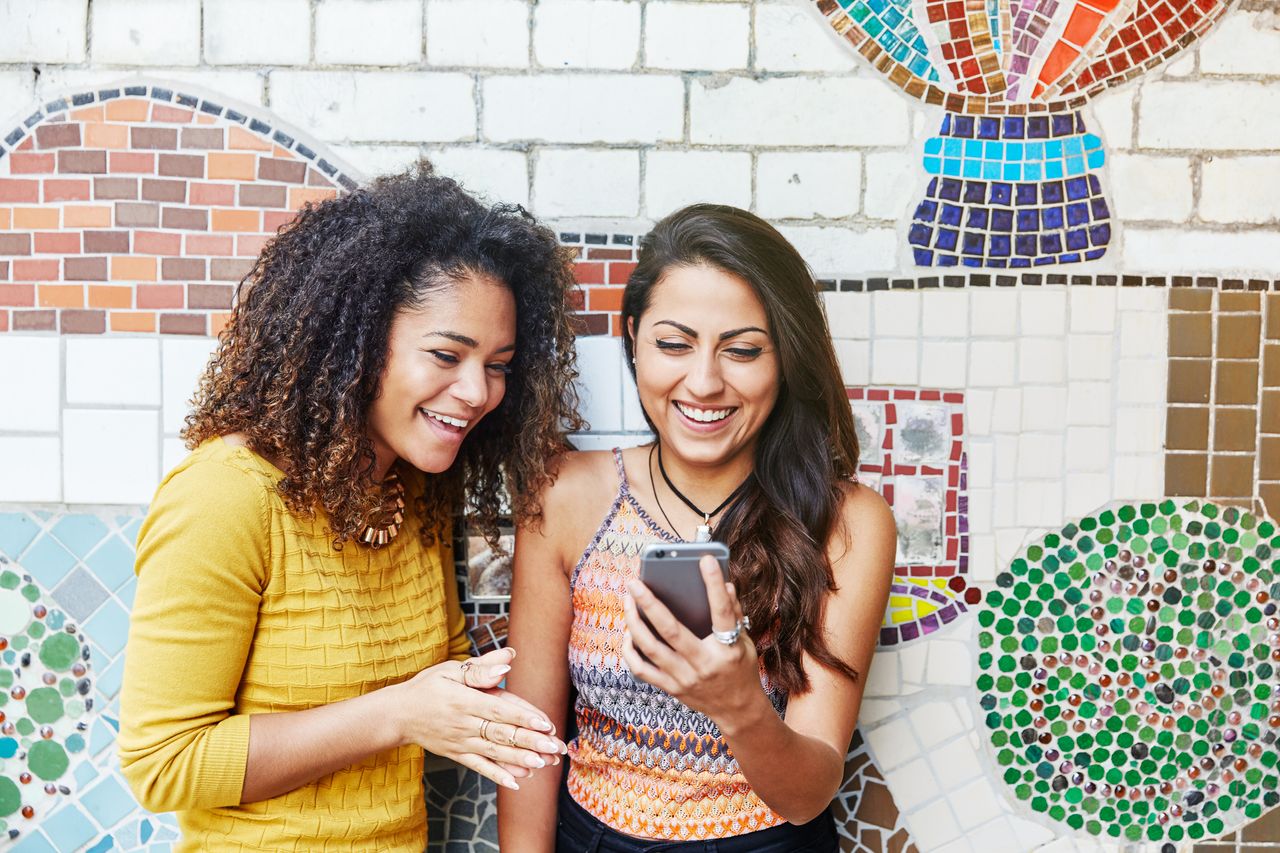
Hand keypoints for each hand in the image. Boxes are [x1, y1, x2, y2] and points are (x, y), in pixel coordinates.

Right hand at [392, 647, 566, 789]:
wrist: (398, 714)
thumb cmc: (428, 686)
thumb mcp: (450, 670)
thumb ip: (480, 667)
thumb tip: (508, 659)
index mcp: (465, 700)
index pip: (499, 709)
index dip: (523, 716)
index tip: (545, 723)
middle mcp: (464, 724)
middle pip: (502, 733)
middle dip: (531, 741)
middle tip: (556, 747)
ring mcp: (461, 742)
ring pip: (495, 752)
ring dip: (521, 760)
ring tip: (544, 764)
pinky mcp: (458, 754)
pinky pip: (480, 767)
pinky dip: (498, 775)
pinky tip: (518, 782)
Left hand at [621, 555, 761, 723]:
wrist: (737, 711)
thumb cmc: (741, 669)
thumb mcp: (745, 641)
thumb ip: (734, 612)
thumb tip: (724, 583)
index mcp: (728, 650)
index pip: (722, 613)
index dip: (714, 585)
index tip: (704, 560)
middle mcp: (704, 665)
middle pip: (671, 631)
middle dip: (649, 603)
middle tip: (634, 582)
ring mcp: (684, 679)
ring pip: (650, 648)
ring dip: (634, 623)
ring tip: (628, 601)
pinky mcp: (671, 688)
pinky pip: (642, 669)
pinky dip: (630, 650)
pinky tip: (628, 633)